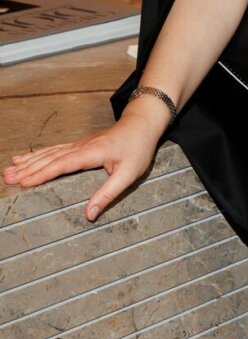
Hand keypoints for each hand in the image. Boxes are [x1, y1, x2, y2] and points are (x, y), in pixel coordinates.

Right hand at [2, 106, 163, 221]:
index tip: (23, 182)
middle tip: (7, 177)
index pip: (62, 165)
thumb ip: (108, 194)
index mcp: (91, 153)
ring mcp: (80, 144)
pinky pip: (55, 149)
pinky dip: (39, 154)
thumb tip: (89, 214)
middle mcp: (81, 146)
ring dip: (29, 161)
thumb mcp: (129, 174)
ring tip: (10, 168)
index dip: (42, 174)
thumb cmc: (138, 148)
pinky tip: (27, 156)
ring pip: (50, 153)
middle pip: (50, 158)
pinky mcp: (80, 144)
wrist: (143, 123)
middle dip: (28, 169)